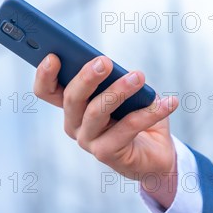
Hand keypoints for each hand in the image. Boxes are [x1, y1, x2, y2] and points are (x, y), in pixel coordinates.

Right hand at [33, 53, 179, 208]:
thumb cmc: (135, 115)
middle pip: (71, 99)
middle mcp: (74, 124)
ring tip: (139, 77)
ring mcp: (87, 141)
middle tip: (104, 61)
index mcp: (72, 106)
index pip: (46, 91)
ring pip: (96, 112)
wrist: (155, 155)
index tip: (53, 57)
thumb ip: (113, 78)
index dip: (44, 75)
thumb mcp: (123, 91)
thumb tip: (111, 66)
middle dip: (86, 78)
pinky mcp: (106, 154)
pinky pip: (127, 128)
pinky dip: (150, 112)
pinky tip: (168, 102)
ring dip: (118, 91)